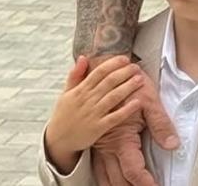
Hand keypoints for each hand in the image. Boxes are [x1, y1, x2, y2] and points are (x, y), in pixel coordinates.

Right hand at [43, 56, 144, 173]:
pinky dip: (127, 109)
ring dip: (128, 87)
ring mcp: (93, 114)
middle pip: (109, 82)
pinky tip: (138, 102)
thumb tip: (83, 57)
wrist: (57, 140)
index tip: (125, 59)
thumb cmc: (63, 115)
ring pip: (114, 97)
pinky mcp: (98, 128)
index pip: (99, 72)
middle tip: (136, 67)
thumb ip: (75, 75)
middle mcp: (87, 101)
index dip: (113, 64)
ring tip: (140, 79)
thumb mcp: (66, 93)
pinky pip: (115, 117)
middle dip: (125, 72)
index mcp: (80, 90)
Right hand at [90, 67, 176, 185]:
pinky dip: (107, 178)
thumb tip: (173, 145)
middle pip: (118, 180)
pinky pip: (100, 168)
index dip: (145, 183)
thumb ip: (161, 125)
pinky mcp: (98, 144)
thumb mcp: (148, 101)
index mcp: (120, 140)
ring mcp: (100, 147)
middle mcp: (107, 148)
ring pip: (106, 177)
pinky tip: (115, 183)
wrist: (107, 72)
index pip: (134, 170)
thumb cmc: (129, 84)